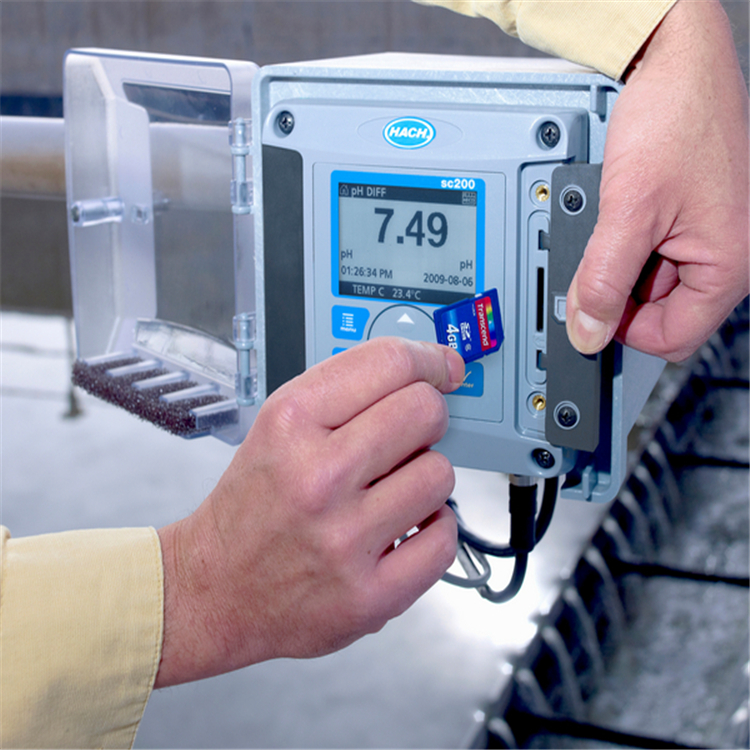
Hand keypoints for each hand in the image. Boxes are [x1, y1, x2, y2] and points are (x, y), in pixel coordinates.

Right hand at [154, 338, 464, 686]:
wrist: (215, 591)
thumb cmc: (251, 507)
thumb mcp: (276, 426)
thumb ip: (346, 391)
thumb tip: (431, 370)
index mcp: (291, 423)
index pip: (389, 363)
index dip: (428, 359)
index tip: (440, 368)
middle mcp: (318, 477)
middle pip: (426, 412)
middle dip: (426, 417)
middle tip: (408, 434)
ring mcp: (346, 539)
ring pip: (441, 474)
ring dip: (424, 477)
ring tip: (390, 491)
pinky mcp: (370, 596)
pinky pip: (444, 539)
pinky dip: (432, 529)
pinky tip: (402, 528)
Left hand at [567, 0, 748, 361]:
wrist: (677, 62)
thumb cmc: (675, 117)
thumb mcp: (627, 210)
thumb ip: (604, 278)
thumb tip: (588, 331)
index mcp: (728, 263)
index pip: (671, 338)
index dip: (623, 331)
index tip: (590, 311)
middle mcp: (725, 255)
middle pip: (658, 313)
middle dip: (618, 292)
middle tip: (592, 260)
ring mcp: (707, 238)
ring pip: (650, 284)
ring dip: (618, 266)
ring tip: (609, 224)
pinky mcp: (689, 221)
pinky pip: (650, 253)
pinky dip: (625, 244)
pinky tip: (616, 217)